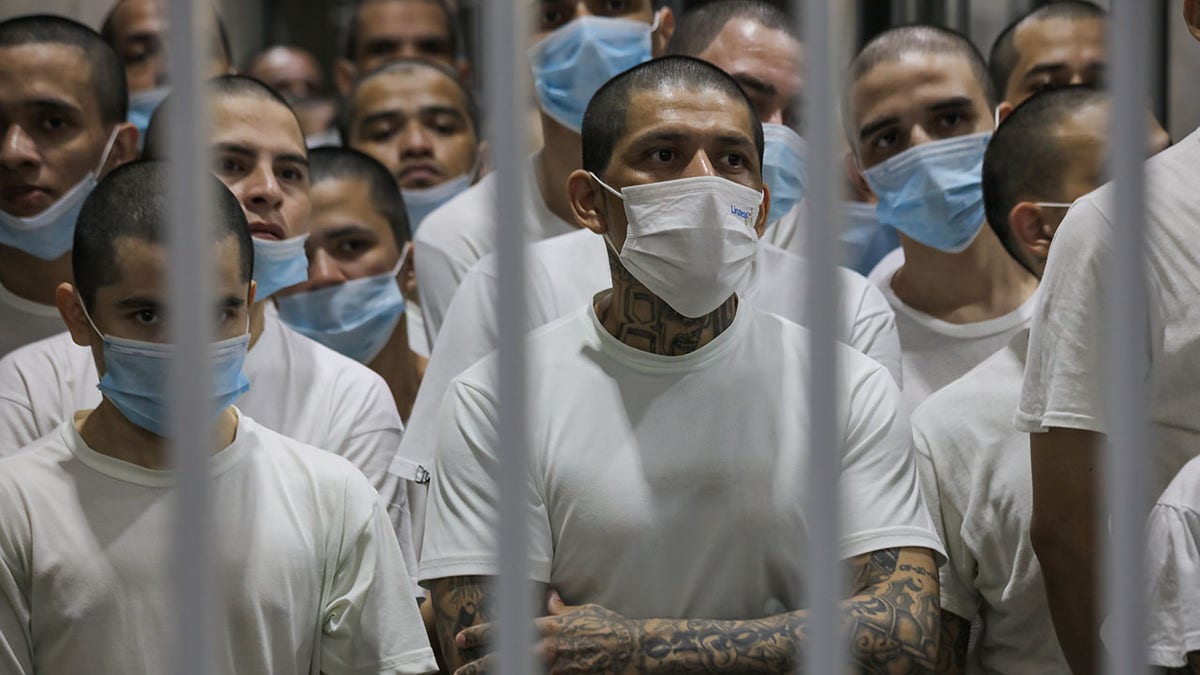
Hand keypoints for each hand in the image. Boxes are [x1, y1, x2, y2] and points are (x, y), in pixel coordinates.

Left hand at [453, 591, 643, 674]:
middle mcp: (547, 646)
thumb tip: (550, 597)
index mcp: (548, 625)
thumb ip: (561, 609)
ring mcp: (556, 666)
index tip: (460, 638)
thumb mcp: (583, 612)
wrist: (631, 649)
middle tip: (459, 671)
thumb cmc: (609, 627)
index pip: (506, 628)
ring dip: (499, 674)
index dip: (480, 634)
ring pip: (518, 672)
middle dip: (478, 665)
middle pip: (504, 656)